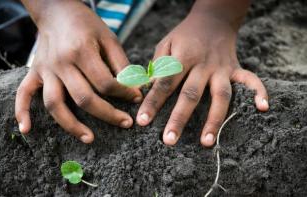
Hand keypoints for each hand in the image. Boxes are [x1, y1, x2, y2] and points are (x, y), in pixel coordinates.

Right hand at [16, 0, 141, 142]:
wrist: (57, 10)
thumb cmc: (86, 25)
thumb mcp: (109, 38)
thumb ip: (121, 64)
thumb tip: (134, 89)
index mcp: (82, 51)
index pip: (105, 82)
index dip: (124, 93)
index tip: (135, 98)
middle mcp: (61, 63)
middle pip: (83, 98)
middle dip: (108, 114)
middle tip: (125, 123)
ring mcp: (45, 69)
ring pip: (54, 104)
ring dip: (71, 125)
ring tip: (90, 138)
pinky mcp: (34, 72)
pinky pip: (23, 94)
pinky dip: (21, 112)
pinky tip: (26, 129)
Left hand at [136, 9, 268, 146]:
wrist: (212, 20)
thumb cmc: (184, 36)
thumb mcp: (166, 44)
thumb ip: (157, 66)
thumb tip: (146, 89)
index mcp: (183, 57)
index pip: (165, 83)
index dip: (153, 102)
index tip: (142, 121)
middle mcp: (203, 65)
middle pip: (191, 94)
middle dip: (179, 118)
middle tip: (169, 140)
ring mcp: (222, 68)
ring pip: (220, 95)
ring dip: (214, 119)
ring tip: (206, 142)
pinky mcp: (236, 69)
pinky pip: (251, 80)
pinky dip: (259, 92)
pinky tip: (263, 108)